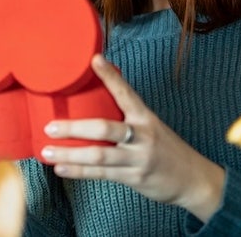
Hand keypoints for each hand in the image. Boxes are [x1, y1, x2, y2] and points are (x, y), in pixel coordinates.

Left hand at [41, 54, 225, 222]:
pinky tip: (61, 168)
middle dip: (75, 128)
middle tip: (50, 127)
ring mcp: (137, 158)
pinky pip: (101, 174)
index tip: (94, 60)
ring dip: (70, 153)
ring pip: (99, 155)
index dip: (110, 76)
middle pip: (104, 129)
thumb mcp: (152, 126)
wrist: (194, 180)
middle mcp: (142, 136)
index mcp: (145, 117)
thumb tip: (101, 92)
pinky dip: (79, 171)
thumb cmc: (167, 149)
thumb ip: (129, 114)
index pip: (126, 93)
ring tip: (46, 151)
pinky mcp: (133, 178)